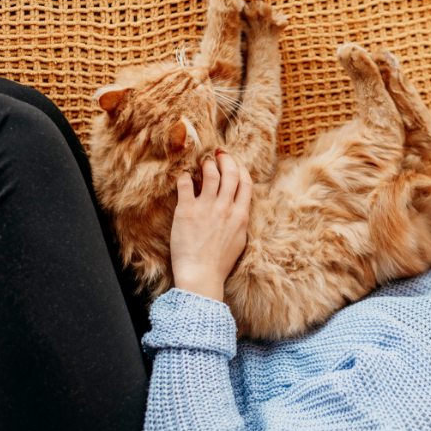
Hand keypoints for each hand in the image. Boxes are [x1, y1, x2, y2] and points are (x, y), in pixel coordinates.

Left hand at [170, 151, 252, 300]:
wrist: (202, 275)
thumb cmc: (220, 263)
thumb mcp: (239, 240)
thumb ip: (240, 220)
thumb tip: (239, 208)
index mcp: (241, 215)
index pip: (245, 183)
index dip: (241, 169)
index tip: (235, 164)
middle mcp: (225, 207)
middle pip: (230, 173)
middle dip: (226, 159)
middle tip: (219, 154)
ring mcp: (206, 207)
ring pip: (210, 173)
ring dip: (207, 164)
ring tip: (203, 162)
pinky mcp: (186, 210)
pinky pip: (186, 184)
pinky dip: (185, 176)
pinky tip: (184, 175)